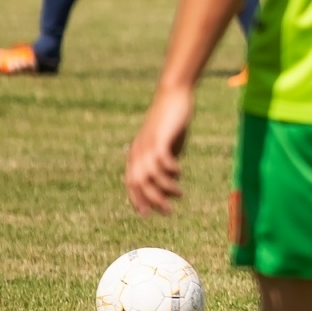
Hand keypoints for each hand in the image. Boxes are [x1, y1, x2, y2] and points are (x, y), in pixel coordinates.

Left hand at [125, 87, 193, 214]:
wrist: (174, 95)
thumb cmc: (171, 122)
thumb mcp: (165, 145)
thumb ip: (163, 162)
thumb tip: (167, 182)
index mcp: (136, 154)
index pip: (131, 184)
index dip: (138, 200)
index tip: (149, 214)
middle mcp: (138, 151)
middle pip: (139, 184)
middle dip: (153, 200)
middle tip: (168, 211)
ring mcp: (147, 145)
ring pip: (151, 175)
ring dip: (165, 189)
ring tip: (180, 194)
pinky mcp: (159, 138)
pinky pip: (161, 161)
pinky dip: (170, 170)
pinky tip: (180, 172)